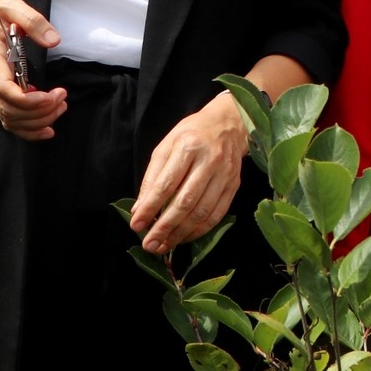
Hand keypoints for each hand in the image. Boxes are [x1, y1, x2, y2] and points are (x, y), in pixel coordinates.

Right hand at [0, 0, 67, 140]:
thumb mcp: (10, 5)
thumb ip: (32, 21)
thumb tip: (54, 40)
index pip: (2, 87)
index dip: (26, 99)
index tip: (50, 96)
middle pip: (8, 108)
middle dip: (39, 110)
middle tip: (61, 97)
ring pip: (9, 118)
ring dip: (37, 120)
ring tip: (60, 106)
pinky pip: (8, 118)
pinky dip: (27, 129)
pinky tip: (47, 127)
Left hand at [131, 91, 247, 254]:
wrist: (228, 124)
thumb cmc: (192, 134)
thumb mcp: (166, 147)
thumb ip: (152, 177)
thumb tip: (140, 209)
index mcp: (188, 147)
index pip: (166, 184)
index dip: (150, 207)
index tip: (136, 225)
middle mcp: (210, 161)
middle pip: (185, 201)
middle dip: (165, 227)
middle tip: (150, 245)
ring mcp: (225, 175)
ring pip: (202, 212)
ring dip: (181, 233)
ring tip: (164, 246)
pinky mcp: (234, 185)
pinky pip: (217, 214)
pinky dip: (200, 230)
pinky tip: (185, 237)